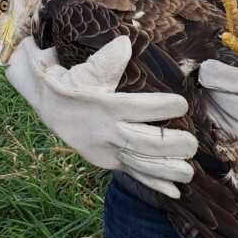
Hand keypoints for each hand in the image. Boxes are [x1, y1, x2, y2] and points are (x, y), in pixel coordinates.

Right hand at [4, 35, 197, 197]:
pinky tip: (174, 192)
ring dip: (165, 170)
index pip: (136, 108)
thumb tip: (125, 44)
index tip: (182, 104)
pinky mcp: (107, 161)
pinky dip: (153, 184)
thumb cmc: (70, 82)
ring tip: (189, 174)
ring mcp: (106, 150)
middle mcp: (105, 132)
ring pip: (139, 163)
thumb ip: (106, 61)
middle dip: (169, 146)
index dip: (160, 107)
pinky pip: (133, 173)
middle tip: (193, 144)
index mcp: (103, 106)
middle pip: (141, 142)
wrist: (45, 105)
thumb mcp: (83, 70)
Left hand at [199, 56, 237, 161]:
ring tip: (223, 92)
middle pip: (218, 98)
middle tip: (213, 77)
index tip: (205, 66)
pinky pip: (220, 130)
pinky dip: (217, 117)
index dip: (211, 72)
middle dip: (211, 86)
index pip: (228, 81)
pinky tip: (225, 110)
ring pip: (215, 115)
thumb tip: (204, 69)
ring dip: (212, 101)